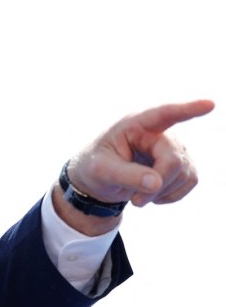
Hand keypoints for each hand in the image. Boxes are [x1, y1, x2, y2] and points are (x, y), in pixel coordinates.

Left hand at [54, 100, 212, 234]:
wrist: (100, 179)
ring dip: (162, 192)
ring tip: (138, 195)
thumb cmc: (96, 167)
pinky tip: (153, 195)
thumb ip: (126, 175)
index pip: (164, 115)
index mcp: (136, 125)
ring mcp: (174, 148)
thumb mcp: (101, 171)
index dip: (187, 110)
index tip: (209, 105)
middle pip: (173, 161)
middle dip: (157, 185)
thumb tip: (156, 183)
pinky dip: (172, 195)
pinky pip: (190, 181)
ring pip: (185, 173)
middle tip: (135, 201)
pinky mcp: (182, 164)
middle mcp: (159, 133)